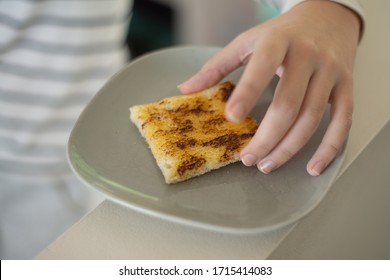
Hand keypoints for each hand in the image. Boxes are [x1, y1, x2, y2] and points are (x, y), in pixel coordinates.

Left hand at [178, 1, 360, 175]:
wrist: (327, 16)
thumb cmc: (282, 32)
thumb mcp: (247, 41)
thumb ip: (217, 66)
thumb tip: (185, 89)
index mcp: (278, 41)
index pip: (262, 68)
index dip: (247, 94)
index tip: (231, 119)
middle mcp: (308, 56)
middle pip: (288, 105)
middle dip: (266, 138)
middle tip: (247, 158)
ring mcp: (330, 72)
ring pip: (311, 119)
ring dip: (288, 148)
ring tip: (266, 165)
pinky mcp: (346, 86)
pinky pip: (343, 122)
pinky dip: (329, 148)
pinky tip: (312, 167)